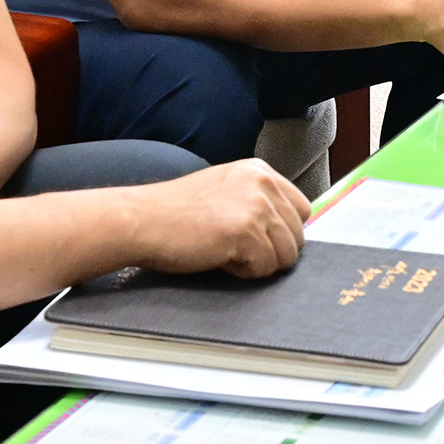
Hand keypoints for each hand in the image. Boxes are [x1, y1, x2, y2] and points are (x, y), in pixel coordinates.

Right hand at [133, 159, 311, 278]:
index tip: (256, 238)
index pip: (302, 209)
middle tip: (234, 247)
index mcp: (260, 171)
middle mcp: (263, 183)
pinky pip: (266, 268)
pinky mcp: (245, 232)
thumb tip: (287, 231)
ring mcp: (256, 206)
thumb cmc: (176, 212)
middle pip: (297, 235)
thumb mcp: (225, 191)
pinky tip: (220, 258)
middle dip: (271, 250)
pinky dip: (245, 272)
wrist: (141, 220)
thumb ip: (257, 201)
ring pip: (287, 255)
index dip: (281, 232)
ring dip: (259, 263)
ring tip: (227, 252)